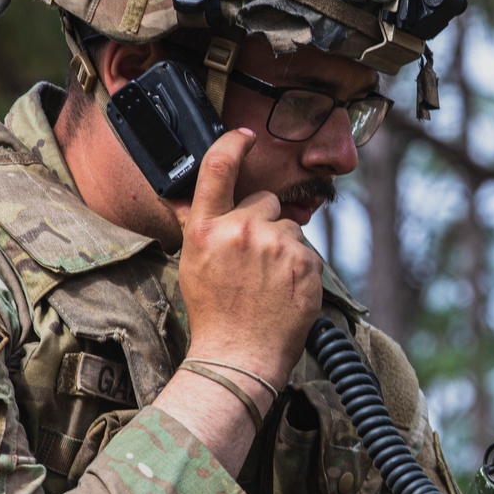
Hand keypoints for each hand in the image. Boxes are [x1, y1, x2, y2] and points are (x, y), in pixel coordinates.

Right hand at [170, 129, 323, 388]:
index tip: (245, 137)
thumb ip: (198, 227)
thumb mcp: (192, 265)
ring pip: (290, 227)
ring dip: (284, 247)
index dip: (233, 144)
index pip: (218, 169)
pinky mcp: (304, 263)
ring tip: (270, 282)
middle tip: (255, 259)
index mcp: (207, 230)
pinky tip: (286, 291)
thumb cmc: (214, 315)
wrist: (239, 356)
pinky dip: (301, 268)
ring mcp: (275, 246)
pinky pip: (308, 251)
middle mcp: (241, 231)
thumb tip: (185, 199)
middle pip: (266, 200)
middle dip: (264, 221)